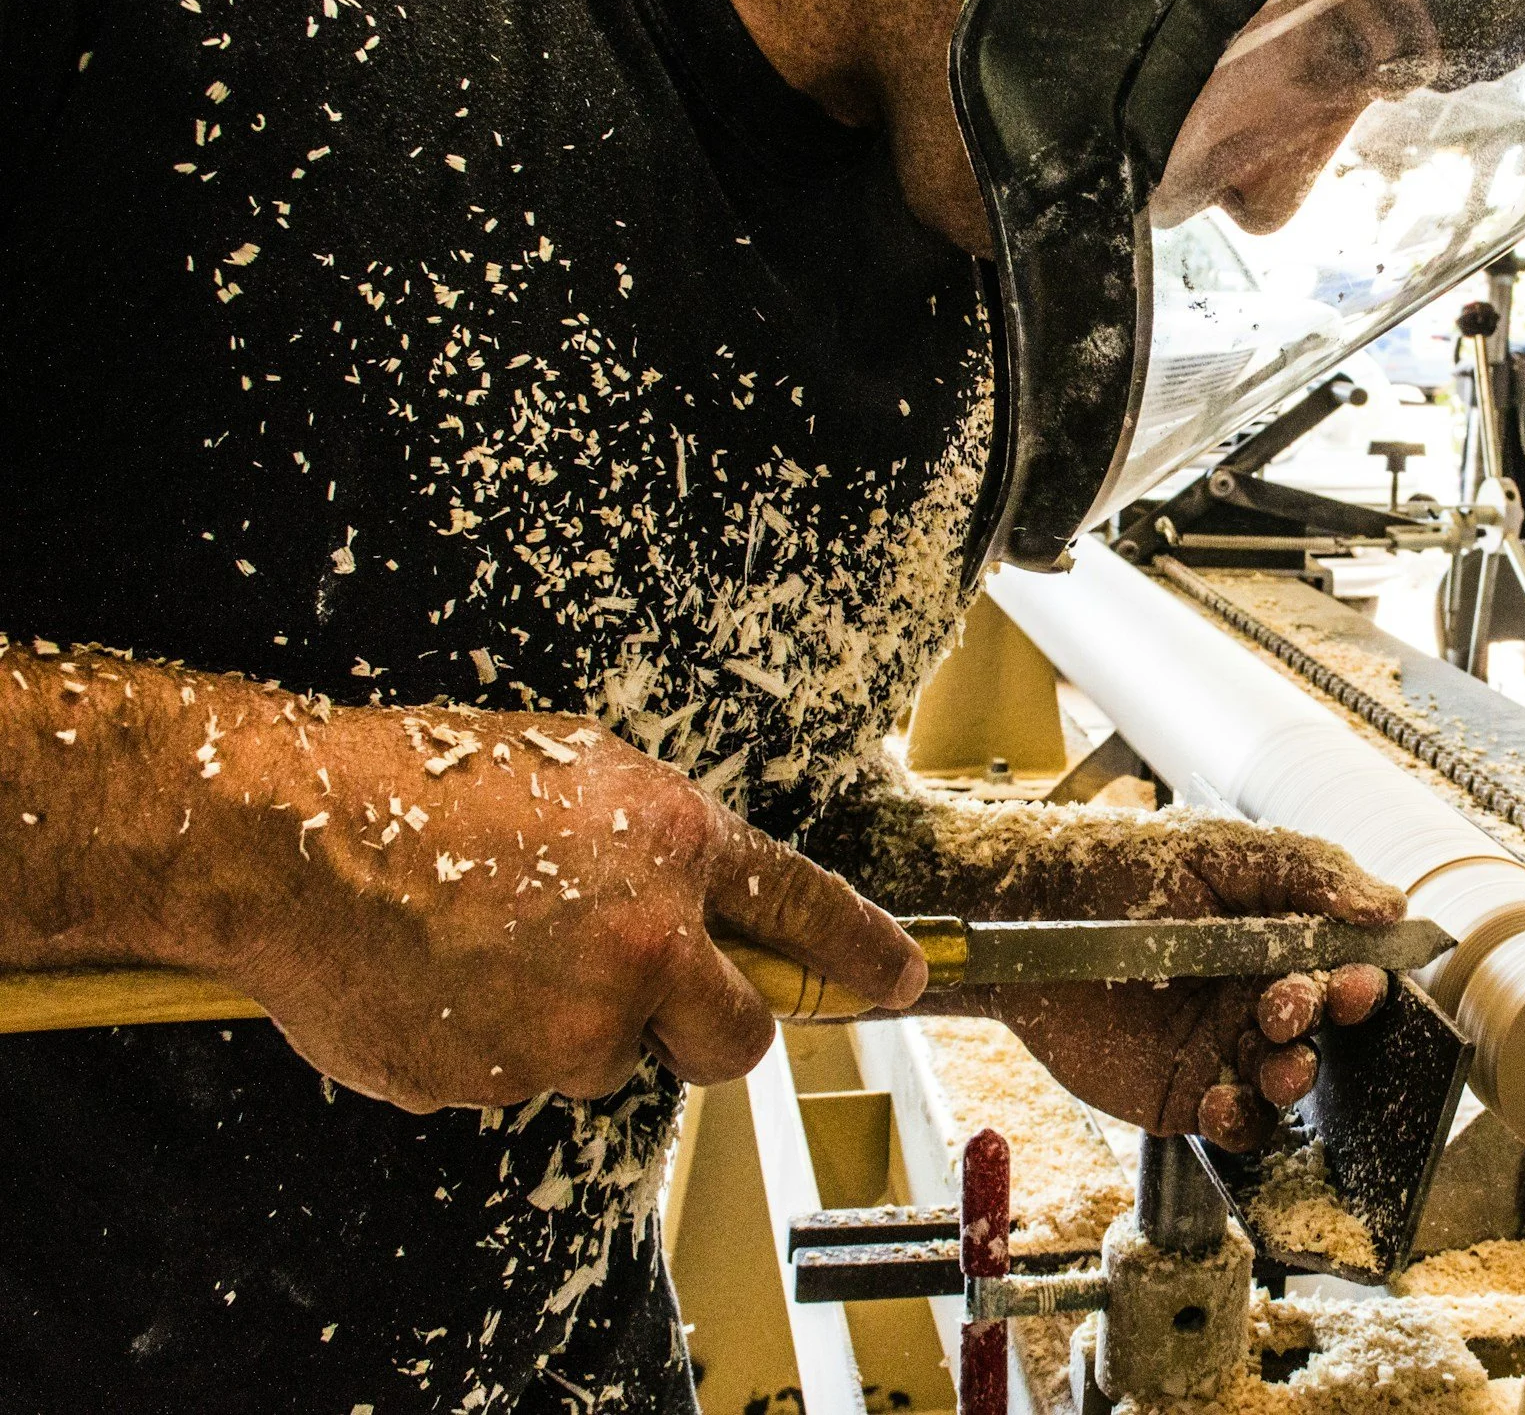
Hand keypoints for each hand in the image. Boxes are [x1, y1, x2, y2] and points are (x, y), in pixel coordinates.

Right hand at [175, 690, 922, 1111]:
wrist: (291, 835)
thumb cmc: (425, 785)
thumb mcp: (581, 775)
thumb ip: (661, 846)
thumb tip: (704, 902)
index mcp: (676, 846)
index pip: (807, 908)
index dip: (863, 952)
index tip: (902, 979)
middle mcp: (644, 943)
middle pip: (737, 1036)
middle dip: (714, 1032)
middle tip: (658, 1003)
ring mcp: (573, 1021)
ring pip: (613, 1058)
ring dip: (574, 1027)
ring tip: (492, 953)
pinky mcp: (500, 1078)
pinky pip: (523, 1079)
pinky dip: (494, 1047)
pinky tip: (445, 982)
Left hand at [935, 807, 1405, 1149]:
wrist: (1029, 910)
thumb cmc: (1124, 867)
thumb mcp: (1223, 852)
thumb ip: (1309, 874)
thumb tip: (1391, 903)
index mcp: (1276, 939)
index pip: (1343, 967)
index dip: (1361, 979)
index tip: (1360, 980)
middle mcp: (1256, 997)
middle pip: (1321, 1028)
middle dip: (1323, 1021)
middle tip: (1292, 1005)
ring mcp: (1220, 1048)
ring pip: (1287, 1082)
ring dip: (1296, 1077)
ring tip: (1279, 1063)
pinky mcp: (1180, 1094)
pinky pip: (1234, 1125)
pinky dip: (1243, 1124)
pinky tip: (1226, 1103)